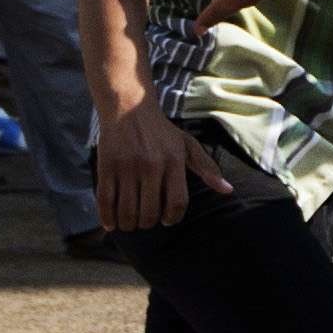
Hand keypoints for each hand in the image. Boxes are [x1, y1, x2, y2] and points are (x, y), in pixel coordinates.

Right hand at [95, 95, 217, 232]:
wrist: (129, 107)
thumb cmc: (162, 131)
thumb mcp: (188, 144)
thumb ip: (207, 168)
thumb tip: (227, 191)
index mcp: (173, 161)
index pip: (177, 203)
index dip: (172, 218)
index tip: (167, 220)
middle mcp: (151, 165)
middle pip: (150, 212)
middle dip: (148, 223)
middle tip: (146, 220)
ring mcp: (127, 167)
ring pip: (127, 212)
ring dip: (129, 224)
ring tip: (131, 223)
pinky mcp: (107, 166)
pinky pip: (105, 202)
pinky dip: (107, 218)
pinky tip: (111, 224)